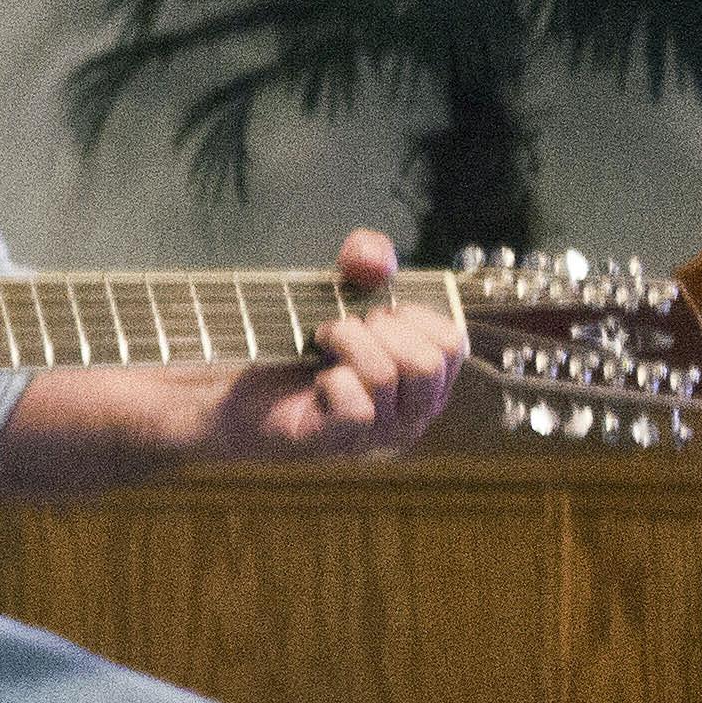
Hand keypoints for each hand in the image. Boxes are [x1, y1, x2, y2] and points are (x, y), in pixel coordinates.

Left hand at [206, 228, 462, 461]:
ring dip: (347, 342)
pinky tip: (319, 380)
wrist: (249, 388)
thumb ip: (366, 259)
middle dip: (381, 329)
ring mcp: (380, 434)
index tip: (377, 312)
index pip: (452, 343)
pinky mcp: (342, 443)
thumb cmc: (305, 343)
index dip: (412, 315)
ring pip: (385, 377)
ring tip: (323, 341)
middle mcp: (413, 412)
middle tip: (347, 327)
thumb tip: (376, 260)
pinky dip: (332, 380)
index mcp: (428, 379)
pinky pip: (357, 409)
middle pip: (427, 364)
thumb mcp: (341, 288)